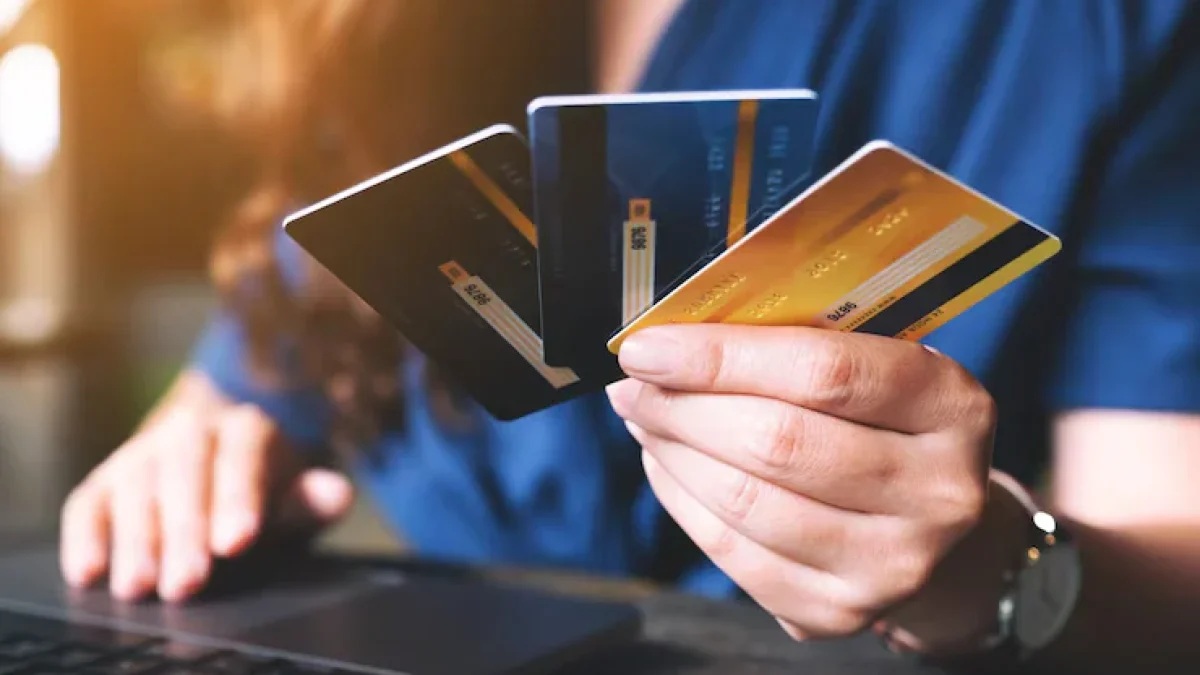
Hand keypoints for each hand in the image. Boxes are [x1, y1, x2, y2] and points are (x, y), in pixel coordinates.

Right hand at [60, 404, 353, 601]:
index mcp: (246, 428)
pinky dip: (85, 537)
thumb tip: (337, 494)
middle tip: (187, 582)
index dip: (237, 498)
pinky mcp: (104, 480)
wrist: (219, 454)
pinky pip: (88, 504)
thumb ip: (311, 499)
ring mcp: (142, 453)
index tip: (238, 541)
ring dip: (135, 540)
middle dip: (183, 531)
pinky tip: (88, 572)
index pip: (241, 455)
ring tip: (139, 587)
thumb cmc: (265, 488)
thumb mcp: (295, 492)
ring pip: (134, 488)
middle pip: (184, 474)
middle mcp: (190, 431)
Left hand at [607, 325, 997, 644]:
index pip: (823, 372)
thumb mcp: (872, 364)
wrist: (929, 524)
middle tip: (633, 385)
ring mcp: (892, 564)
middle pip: (778, 442)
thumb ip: (795, 342)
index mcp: (951, 405)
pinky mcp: (839, 612)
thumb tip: (673, 337)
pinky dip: (683, 502)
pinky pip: (734, 555)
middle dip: (682, 407)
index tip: (648, 347)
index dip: (720, 357)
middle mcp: (938, 493)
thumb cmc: (882, 421)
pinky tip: (666, 466)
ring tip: (645, 420)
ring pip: (747, 503)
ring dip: (673, 453)